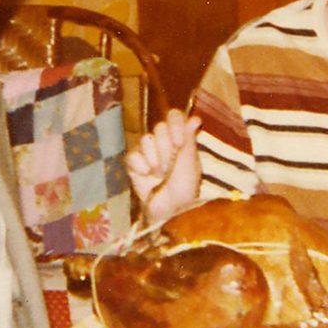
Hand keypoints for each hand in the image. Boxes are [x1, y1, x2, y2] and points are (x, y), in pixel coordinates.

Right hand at [125, 109, 200, 223]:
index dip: (175, 125)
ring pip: (145, 139)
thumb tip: (195, 118)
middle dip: (165, 148)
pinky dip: (140, 165)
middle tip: (170, 166)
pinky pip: (132, 154)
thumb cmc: (185, 189)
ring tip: (160, 174)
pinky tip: (146, 175)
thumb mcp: (190, 164)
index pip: (174, 116)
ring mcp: (147, 153)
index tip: (178, 142)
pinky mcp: (134, 164)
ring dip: (154, 158)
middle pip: (159, 127)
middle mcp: (163, 142)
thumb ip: (189, 140)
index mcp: (180, 139)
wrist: (169, 211)